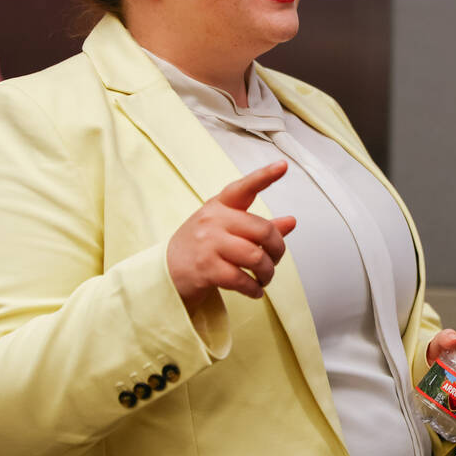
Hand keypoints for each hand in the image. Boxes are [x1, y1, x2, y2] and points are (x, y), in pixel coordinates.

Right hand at [167, 160, 296, 312]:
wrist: (164, 272)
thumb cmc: (200, 247)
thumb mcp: (226, 229)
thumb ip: (259, 226)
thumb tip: (291, 222)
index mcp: (219, 206)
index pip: (244, 188)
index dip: (265, 176)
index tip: (283, 165)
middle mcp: (213, 220)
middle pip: (262, 231)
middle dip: (277, 250)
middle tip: (275, 259)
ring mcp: (208, 244)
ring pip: (256, 257)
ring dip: (267, 273)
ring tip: (265, 278)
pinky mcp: (206, 269)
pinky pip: (242, 279)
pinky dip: (254, 289)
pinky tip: (254, 290)